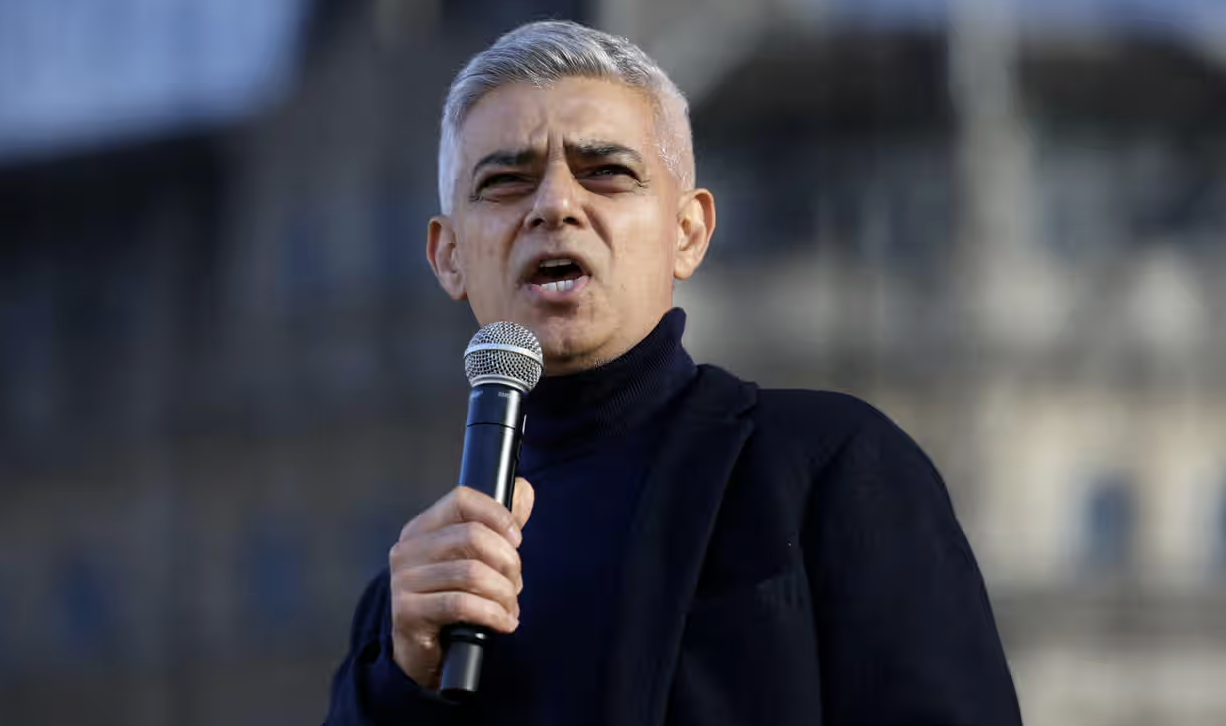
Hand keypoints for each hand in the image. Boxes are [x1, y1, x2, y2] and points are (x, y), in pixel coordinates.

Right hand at [388, 479, 534, 688]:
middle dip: (507, 562)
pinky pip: (462, 604)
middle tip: (515, 584)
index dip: (496, 513)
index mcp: (422, 528)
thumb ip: (499, 525)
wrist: (421, 651)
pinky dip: (493, 614)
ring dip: (503, 593)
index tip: (517, 539)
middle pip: (472, 535)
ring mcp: (404, 580)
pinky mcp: (408, 612)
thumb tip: (524, 490)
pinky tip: (504, 623)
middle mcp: (408, 549)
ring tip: (510, 608)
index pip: (461, 500)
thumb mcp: (473, 560)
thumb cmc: (450, 599)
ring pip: (472, 573)